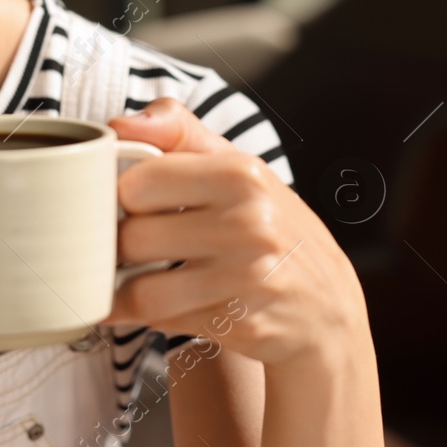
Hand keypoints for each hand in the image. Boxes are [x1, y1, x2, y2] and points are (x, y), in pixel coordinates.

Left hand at [106, 98, 368, 366]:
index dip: (126, 196)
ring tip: (144, 277)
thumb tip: (120, 123)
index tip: (137, 203)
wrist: (326, 305)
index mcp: (240, 173)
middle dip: (126, 246)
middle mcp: (248, 223)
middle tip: (140, 245)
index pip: (136, 183)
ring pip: (141, 290)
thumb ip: (178, 132)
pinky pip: (163, 321)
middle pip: (132, 238)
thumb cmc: (268, 226)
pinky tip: (173, 302)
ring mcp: (246, 278)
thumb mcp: (235, 166)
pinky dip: (155, 315)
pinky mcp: (239, 323)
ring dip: (131, 288)